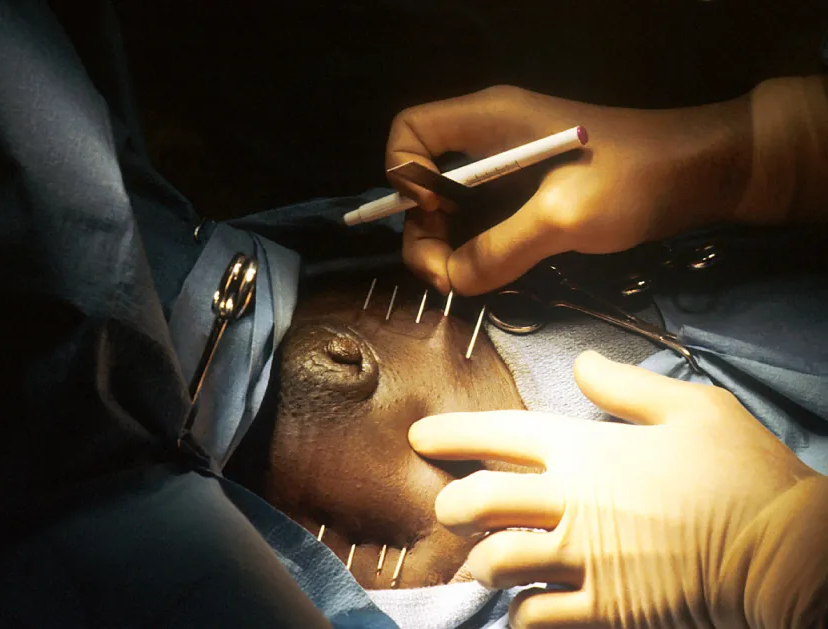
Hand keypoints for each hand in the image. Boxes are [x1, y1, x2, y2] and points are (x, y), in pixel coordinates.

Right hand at [386, 85, 752, 294]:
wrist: (701, 172)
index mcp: (489, 119)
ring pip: (449, 207)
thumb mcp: (563, 216)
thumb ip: (499, 249)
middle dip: (423, 231)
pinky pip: (481, 219)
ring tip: (468, 282)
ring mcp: (508, 166)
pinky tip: (493, 272)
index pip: (409, 132)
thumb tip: (453, 282)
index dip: (404, 176)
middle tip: (447, 278)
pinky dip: (477, 248)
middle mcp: (489, 138)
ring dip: (448, 247)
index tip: (435, 218)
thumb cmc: (636, 177)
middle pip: (422, 181)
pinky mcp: (526, 191)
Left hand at [408, 351, 820, 628]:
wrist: (785, 548)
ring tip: (482, 562)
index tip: (420, 438)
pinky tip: (522, 607)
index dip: (452, 433)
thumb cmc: (740, 471)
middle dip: (451, 505)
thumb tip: (582, 363)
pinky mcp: (605, 606)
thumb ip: (626, 385)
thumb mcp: (690, 407)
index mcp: (584, 449)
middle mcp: (571, 502)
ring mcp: (584, 557)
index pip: (499, 434)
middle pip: (478, 502)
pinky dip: (521, 614)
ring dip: (481, 561)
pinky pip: (539, 616)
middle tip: (449, 507)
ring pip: (498, 561)